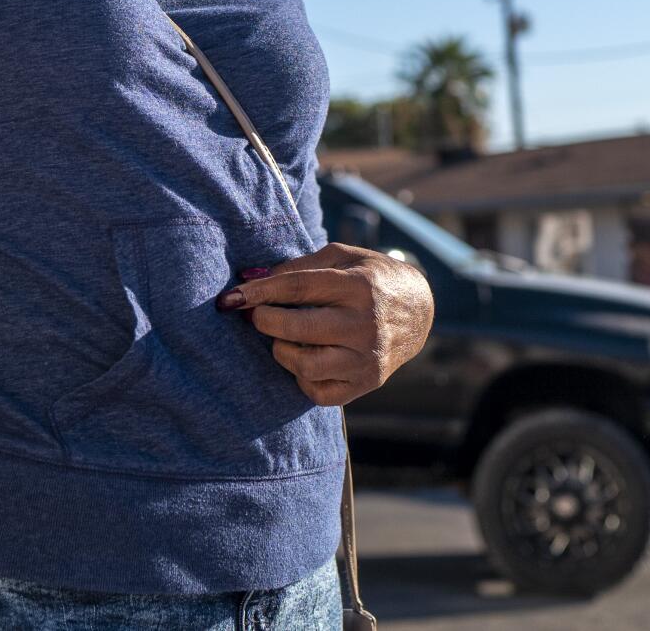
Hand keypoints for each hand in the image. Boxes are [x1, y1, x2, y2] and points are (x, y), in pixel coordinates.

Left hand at [217, 242, 434, 405]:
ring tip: (283, 338)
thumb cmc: (370, 278)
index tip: (230, 297)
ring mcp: (367, 358)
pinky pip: (320, 392)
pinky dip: (302, 378)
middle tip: (256, 316)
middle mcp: (365, 323)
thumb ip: (296, 267)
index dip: (258, 292)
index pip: (297, 287)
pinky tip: (305, 360)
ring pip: (306, 366)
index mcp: (359, 286)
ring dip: (282, 351)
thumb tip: (249, 277)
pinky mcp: (367, 383)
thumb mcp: (341, 258)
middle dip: (265, 321)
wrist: (419, 311)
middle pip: (298, 328)